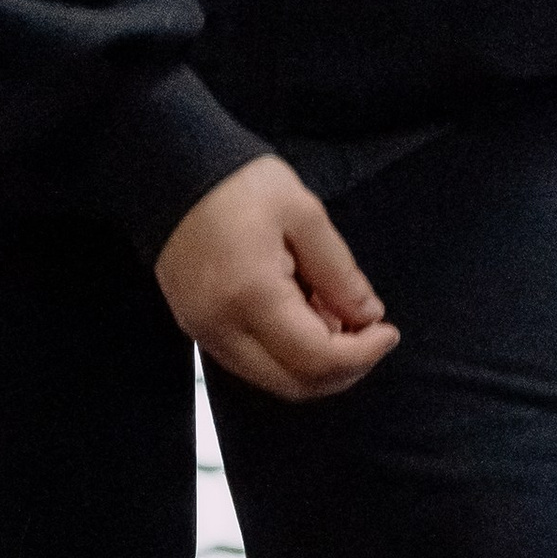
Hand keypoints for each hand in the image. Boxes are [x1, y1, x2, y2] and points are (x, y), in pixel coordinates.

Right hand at [156, 157, 400, 401]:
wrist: (169, 172)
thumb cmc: (239, 184)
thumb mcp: (304, 214)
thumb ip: (338, 272)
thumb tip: (367, 315)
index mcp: (253, 296)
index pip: (317, 358)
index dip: (362, 354)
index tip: (387, 331)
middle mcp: (224, 329)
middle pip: (295, 384)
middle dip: (342, 370)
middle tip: (367, 335)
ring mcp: (206, 335)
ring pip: (273, 380)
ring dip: (315, 364)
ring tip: (334, 318)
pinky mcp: (198, 330)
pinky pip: (252, 364)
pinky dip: (287, 355)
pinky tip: (303, 318)